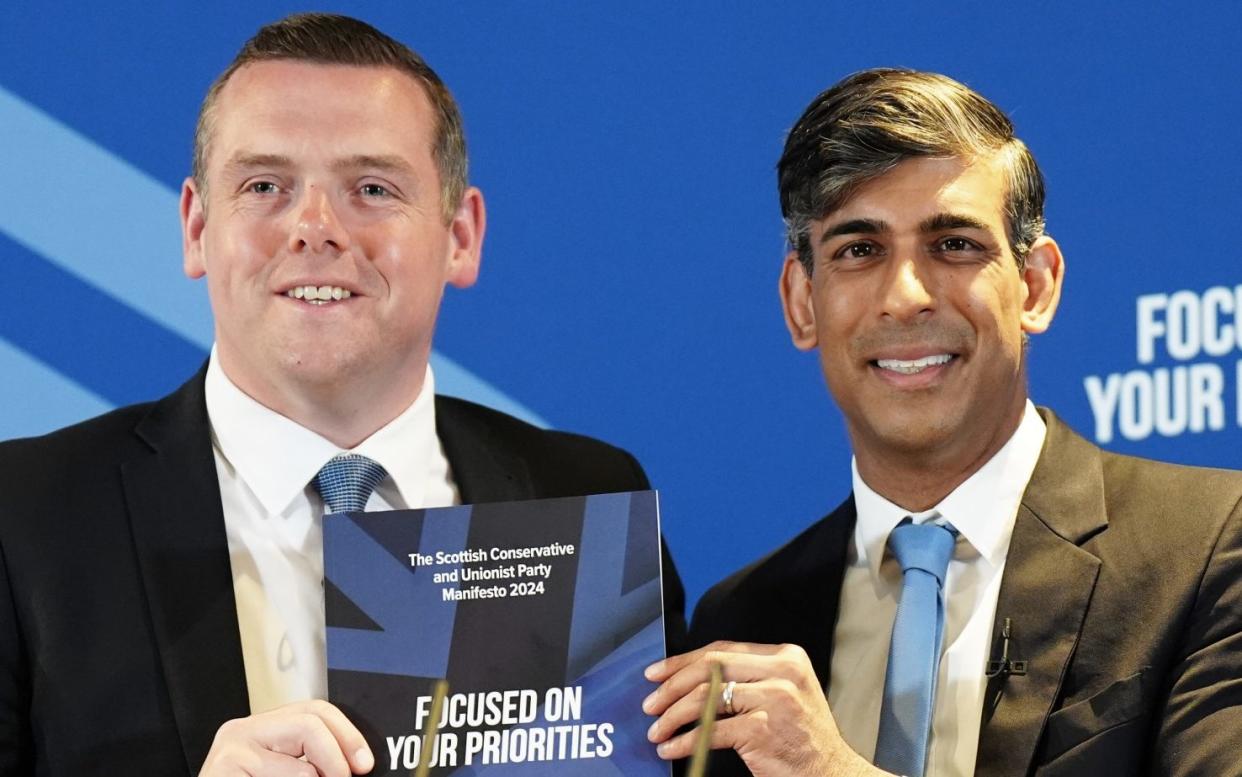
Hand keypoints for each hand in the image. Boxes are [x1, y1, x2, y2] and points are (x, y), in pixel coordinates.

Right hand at [199, 699, 373, 775]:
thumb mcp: (286, 773)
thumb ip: (311, 763)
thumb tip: (356, 763)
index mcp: (261, 730)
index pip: (315, 711)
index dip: (347, 735)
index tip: (364, 764)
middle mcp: (242, 731)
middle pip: (310, 723)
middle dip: (338, 756)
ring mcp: (230, 749)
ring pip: (302, 758)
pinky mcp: (225, 769)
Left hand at [643, 641, 886, 776]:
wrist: (833, 774)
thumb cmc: (803, 738)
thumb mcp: (785, 694)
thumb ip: (748, 679)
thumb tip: (690, 677)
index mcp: (786, 657)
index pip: (723, 650)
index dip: (683, 660)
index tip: (657, 673)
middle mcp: (782, 672)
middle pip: (710, 668)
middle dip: (671, 686)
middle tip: (650, 703)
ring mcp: (774, 699)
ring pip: (706, 698)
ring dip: (672, 716)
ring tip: (657, 730)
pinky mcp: (763, 730)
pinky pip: (710, 731)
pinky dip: (684, 740)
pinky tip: (671, 748)